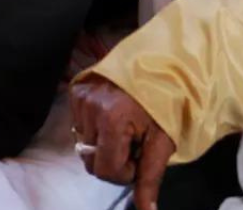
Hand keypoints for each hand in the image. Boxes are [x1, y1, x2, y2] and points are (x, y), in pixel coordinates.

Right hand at [69, 76, 174, 209]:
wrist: (162, 64)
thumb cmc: (166, 103)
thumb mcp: (162, 141)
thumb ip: (150, 177)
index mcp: (111, 120)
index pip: (105, 169)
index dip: (125, 173)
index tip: (139, 159)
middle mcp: (89, 108)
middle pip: (90, 160)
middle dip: (113, 160)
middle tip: (134, 146)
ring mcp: (80, 98)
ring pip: (84, 144)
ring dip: (103, 145)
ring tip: (124, 129)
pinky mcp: (76, 91)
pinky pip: (79, 126)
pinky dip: (95, 129)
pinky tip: (113, 118)